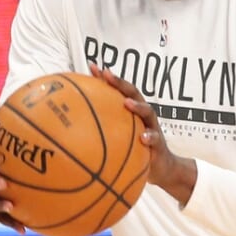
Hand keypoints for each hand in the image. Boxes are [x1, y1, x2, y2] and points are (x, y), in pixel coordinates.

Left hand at [90, 64, 197, 205]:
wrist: (162, 169)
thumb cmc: (136, 150)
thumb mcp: (119, 139)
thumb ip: (104, 131)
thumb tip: (73, 129)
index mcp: (132, 112)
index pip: (119, 90)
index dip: (107, 78)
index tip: (92, 66)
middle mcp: (142, 116)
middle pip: (133, 93)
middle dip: (120, 83)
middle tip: (107, 75)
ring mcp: (152, 127)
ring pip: (147, 112)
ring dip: (137, 106)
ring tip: (127, 103)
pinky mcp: (158, 144)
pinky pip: (155, 139)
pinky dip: (150, 137)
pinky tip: (143, 138)